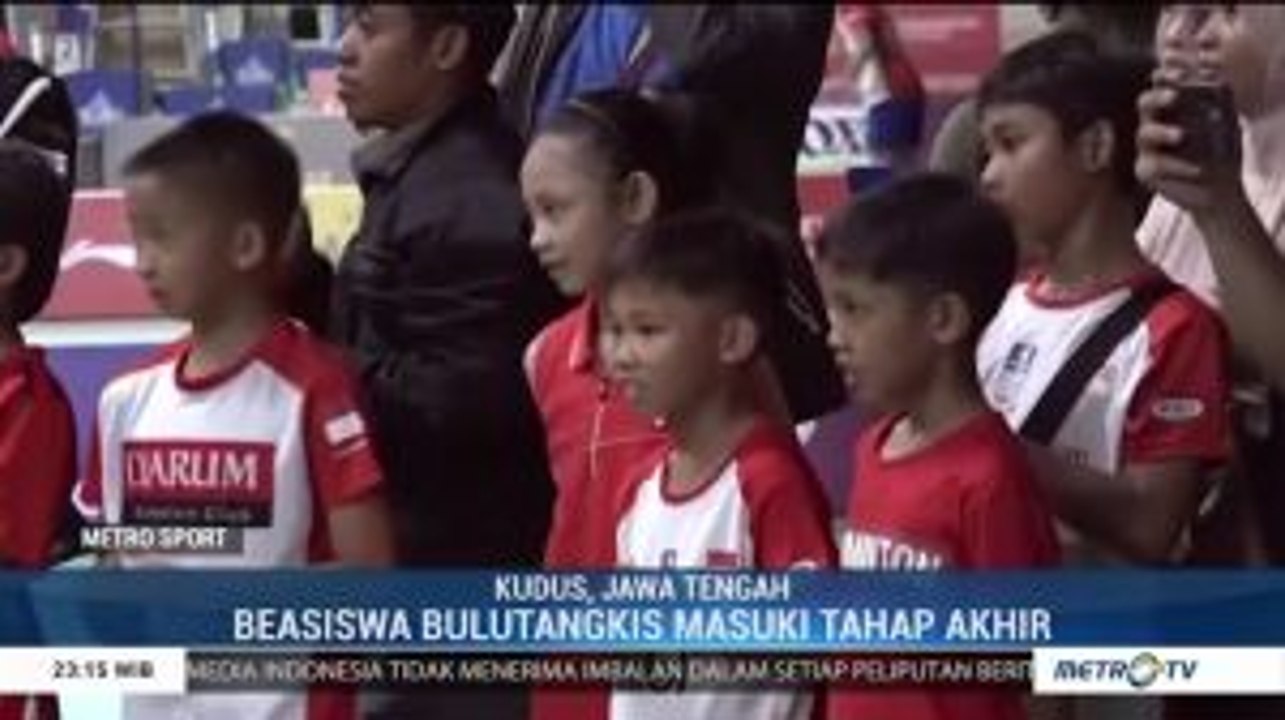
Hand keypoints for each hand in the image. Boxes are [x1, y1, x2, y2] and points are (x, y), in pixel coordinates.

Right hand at [1135, 84, 1246, 216]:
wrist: (1221, 187)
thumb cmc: (1222, 150)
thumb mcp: (1227, 121)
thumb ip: (1221, 99)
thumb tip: (1217, 80)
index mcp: (1174, 107)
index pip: (1164, 85)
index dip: (1167, 77)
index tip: (1180, 74)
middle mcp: (1157, 123)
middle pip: (1144, 103)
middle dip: (1156, 98)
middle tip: (1174, 97)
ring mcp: (1149, 148)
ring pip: (1144, 133)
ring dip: (1163, 132)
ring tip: (1182, 136)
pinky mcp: (1146, 171)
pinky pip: (1154, 164)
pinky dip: (1176, 165)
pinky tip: (1197, 169)